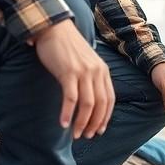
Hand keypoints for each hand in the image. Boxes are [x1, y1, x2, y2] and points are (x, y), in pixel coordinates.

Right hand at [30, 19, 113, 138]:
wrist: (54, 28)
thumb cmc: (67, 47)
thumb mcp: (86, 62)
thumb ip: (90, 77)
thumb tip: (88, 100)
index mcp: (103, 71)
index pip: (110, 100)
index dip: (105, 117)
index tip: (99, 130)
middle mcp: (97, 72)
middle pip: (100, 105)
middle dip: (95, 124)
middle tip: (86, 136)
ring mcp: (83, 72)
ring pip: (88, 105)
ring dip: (82, 122)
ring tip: (76, 134)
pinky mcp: (68, 72)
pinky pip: (71, 98)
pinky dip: (68, 113)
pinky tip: (63, 124)